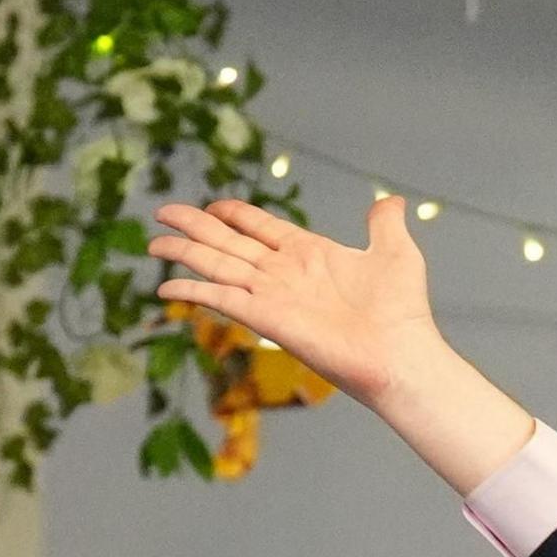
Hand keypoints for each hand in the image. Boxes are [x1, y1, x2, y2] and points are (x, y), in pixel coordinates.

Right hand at [151, 196, 461, 409]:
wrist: (400, 354)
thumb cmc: (402, 312)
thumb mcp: (396, 253)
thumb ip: (385, 224)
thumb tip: (392, 202)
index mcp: (309, 253)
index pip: (262, 227)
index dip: (237, 215)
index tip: (214, 205)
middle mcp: (285, 273)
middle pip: (229, 242)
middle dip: (195, 226)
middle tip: (163, 212)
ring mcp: (272, 295)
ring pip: (218, 264)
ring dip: (185, 252)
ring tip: (154, 241)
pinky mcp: (266, 317)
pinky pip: (221, 298)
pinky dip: (193, 291)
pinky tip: (168, 286)